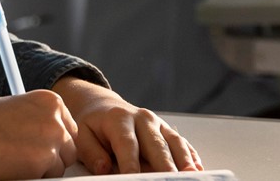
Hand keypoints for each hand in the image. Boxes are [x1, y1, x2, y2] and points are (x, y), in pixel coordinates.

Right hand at [0, 90, 76, 179]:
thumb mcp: (16, 111)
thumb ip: (39, 122)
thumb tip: (56, 142)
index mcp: (50, 100)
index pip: (69, 130)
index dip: (51, 142)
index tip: (32, 145)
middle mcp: (56, 116)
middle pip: (70, 149)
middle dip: (51, 156)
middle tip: (21, 156)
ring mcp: (51, 138)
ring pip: (60, 166)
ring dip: (42, 169)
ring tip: (13, 160)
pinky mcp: (41, 161)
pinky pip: (47, 179)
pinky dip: (32, 178)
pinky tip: (10, 167)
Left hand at [51, 77, 202, 174]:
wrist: (104, 106)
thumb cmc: (93, 125)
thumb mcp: (82, 135)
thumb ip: (91, 152)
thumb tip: (104, 167)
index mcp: (119, 119)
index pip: (127, 144)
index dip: (131, 164)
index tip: (134, 178)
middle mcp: (142, 119)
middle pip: (157, 145)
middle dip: (165, 165)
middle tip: (171, 179)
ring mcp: (158, 124)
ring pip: (174, 143)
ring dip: (184, 161)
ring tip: (192, 175)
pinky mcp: (167, 131)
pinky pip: (182, 144)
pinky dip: (191, 156)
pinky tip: (198, 168)